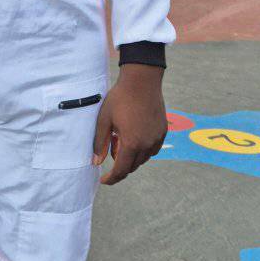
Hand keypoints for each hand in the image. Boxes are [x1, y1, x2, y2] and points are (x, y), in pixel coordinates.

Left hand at [93, 63, 166, 185]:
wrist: (142, 80)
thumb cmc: (120, 98)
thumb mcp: (104, 120)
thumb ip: (100, 143)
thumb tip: (96, 162)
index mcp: (131, 143)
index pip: (121, 170)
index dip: (111, 178)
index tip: (104, 180)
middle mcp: (147, 144)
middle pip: (133, 166)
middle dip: (120, 165)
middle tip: (110, 149)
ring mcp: (157, 138)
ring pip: (143, 158)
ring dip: (131, 157)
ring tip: (120, 139)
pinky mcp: (163, 131)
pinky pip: (153, 149)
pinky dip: (143, 149)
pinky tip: (135, 137)